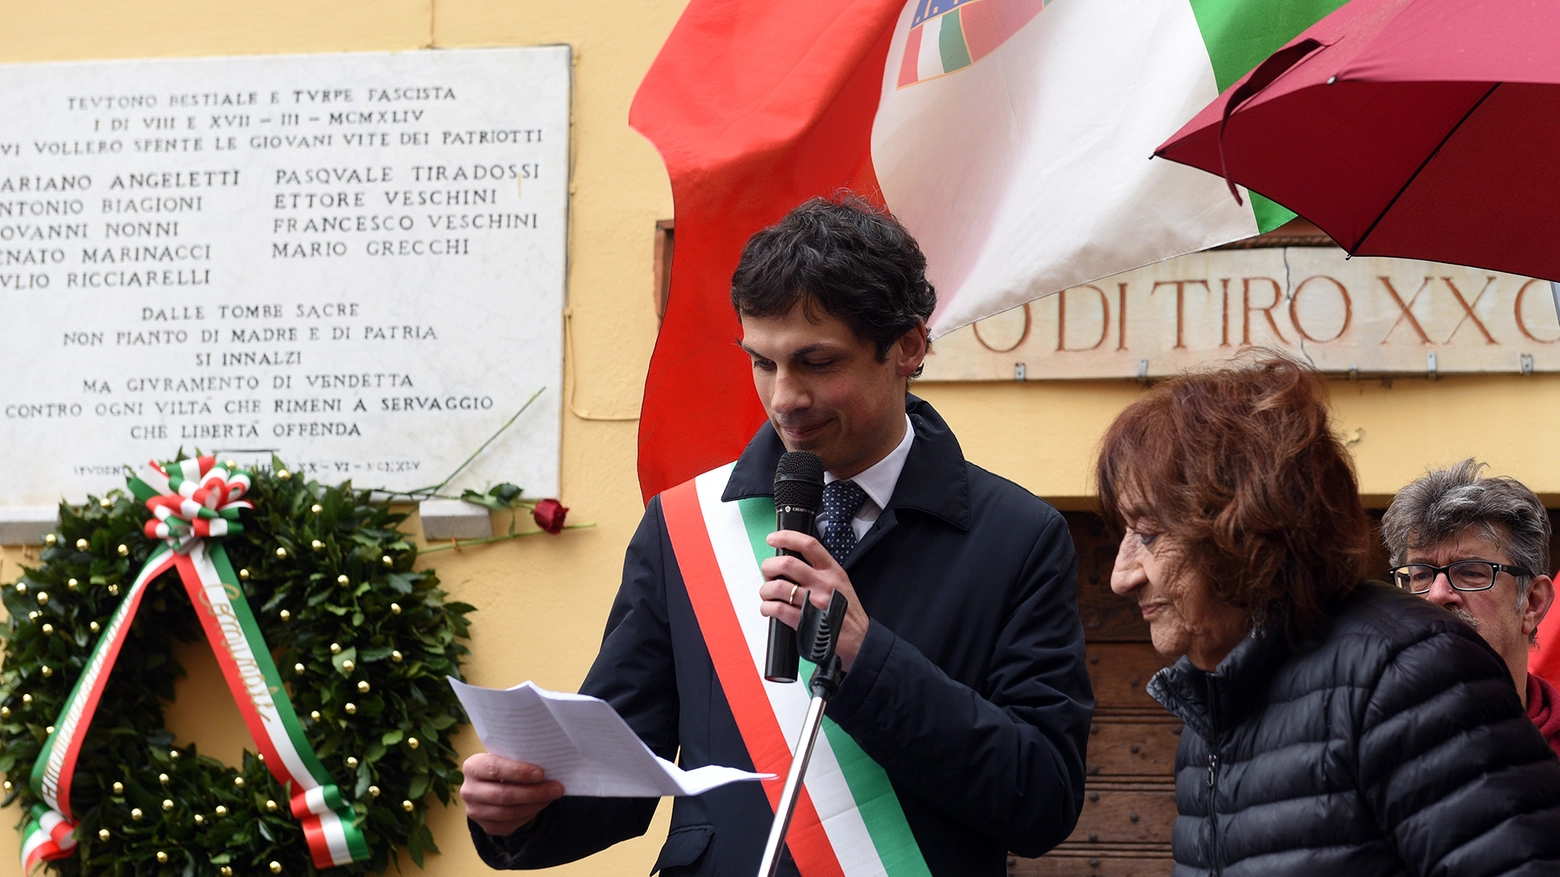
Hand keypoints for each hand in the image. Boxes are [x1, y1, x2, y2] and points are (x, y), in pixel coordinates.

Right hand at [460, 753, 564, 836]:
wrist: (490, 785)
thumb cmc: (504, 766)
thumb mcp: (505, 757)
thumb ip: (518, 759)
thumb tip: (549, 763)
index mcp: (472, 767)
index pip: (493, 768)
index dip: (518, 771)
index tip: (541, 773)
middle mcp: (468, 790)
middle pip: (503, 795)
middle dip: (533, 792)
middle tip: (556, 788)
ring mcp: (475, 811)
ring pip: (508, 812)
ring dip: (535, 805)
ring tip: (552, 796)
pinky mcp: (486, 826)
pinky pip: (510, 824)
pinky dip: (529, 815)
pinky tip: (540, 805)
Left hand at [759, 530, 870, 669]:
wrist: (859, 640)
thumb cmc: (847, 612)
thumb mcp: (840, 583)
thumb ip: (820, 570)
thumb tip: (791, 563)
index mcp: (832, 571)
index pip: (808, 545)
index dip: (787, 537)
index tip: (773, 538)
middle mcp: (822, 584)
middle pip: (787, 563)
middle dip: (769, 566)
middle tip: (768, 572)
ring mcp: (813, 602)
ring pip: (778, 587)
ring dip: (765, 590)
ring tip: (768, 594)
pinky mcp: (804, 622)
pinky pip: (777, 609)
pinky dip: (767, 607)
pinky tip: (769, 608)